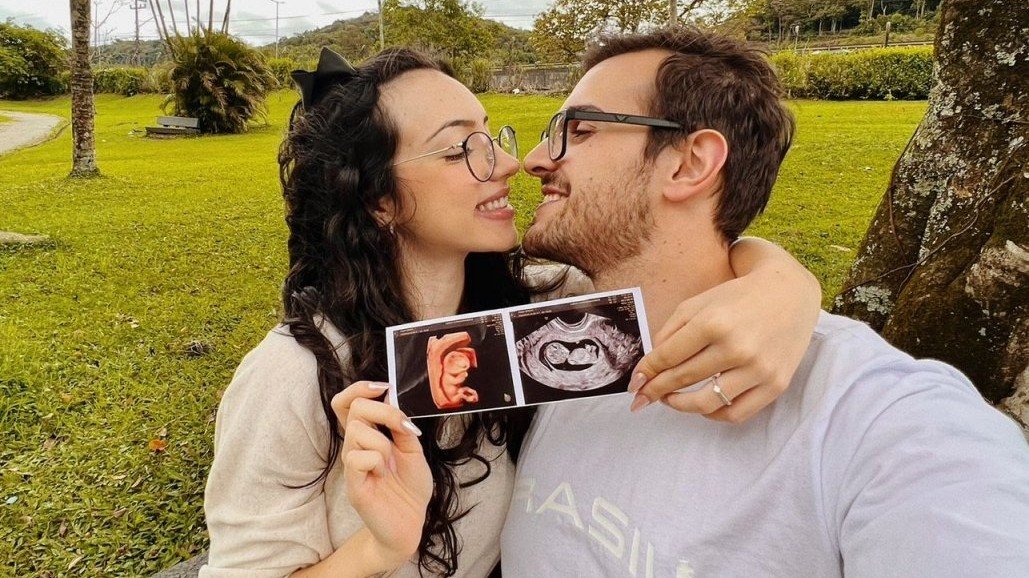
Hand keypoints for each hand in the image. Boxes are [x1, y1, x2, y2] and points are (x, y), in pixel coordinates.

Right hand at [331, 384, 431, 567]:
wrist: (411, 522)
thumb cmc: (410, 487)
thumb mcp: (413, 449)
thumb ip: (401, 426)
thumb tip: (392, 399)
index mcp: (368, 435)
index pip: (347, 403)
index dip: (360, 389)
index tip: (384, 388)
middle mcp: (355, 446)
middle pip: (355, 409)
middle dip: (383, 411)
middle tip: (401, 427)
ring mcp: (352, 465)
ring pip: (358, 431)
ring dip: (383, 442)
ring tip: (392, 463)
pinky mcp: (353, 484)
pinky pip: (358, 458)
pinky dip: (376, 460)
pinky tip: (383, 474)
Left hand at [629, 244, 820, 422]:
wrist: (789, 294)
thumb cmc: (737, 298)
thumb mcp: (698, 304)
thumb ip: (670, 332)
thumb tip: (649, 366)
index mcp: (713, 322)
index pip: (668, 356)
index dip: (646, 372)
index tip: (634, 382)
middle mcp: (737, 347)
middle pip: (683, 379)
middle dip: (655, 390)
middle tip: (641, 397)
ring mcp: (758, 369)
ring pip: (706, 403)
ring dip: (680, 405)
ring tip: (669, 400)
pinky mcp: (776, 385)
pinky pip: (736, 414)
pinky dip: (713, 414)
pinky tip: (702, 405)